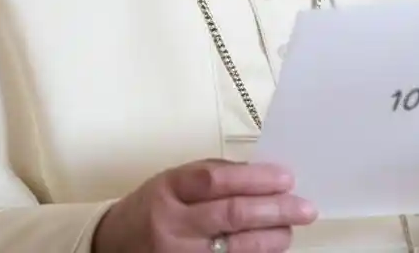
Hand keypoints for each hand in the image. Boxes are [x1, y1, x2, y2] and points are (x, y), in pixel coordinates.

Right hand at [92, 158, 317, 251]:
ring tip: (290, 229)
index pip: (216, 180)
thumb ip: (213, 174)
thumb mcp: (173, 179)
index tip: (285, 177)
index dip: (255, 178)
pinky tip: (270, 250)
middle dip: (275, 210)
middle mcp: (173, 225)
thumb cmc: (152, 207)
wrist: (114, 244)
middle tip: (304, 208)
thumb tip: (260, 173)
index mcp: (169, 189)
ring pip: (235, 249)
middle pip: (231, 215)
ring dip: (270, 239)